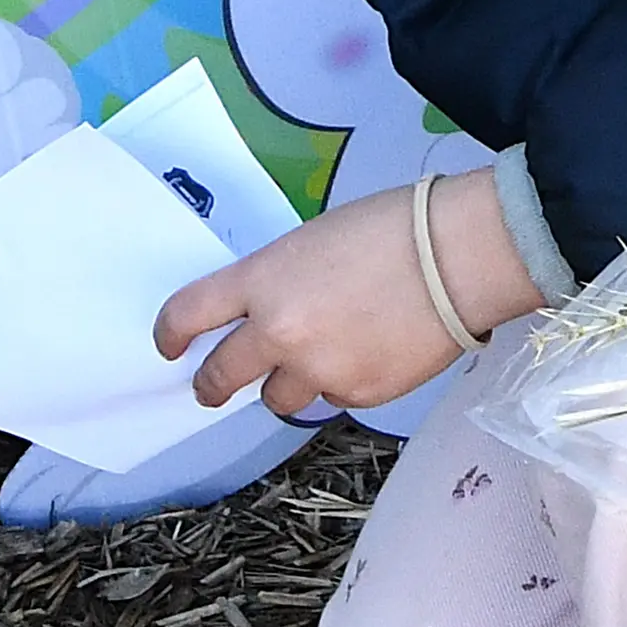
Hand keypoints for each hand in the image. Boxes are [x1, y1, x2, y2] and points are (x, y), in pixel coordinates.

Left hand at [155, 169, 545, 418]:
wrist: (457, 258)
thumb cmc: (390, 229)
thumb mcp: (311, 241)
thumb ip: (278, 281)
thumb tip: (266, 313)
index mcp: (262, 281)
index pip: (189, 314)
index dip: (170, 334)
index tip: (169, 345)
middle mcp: (280, 332)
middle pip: (221, 375)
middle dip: (212, 383)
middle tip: (213, 386)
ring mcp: (319, 369)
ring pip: (278, 398)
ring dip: (286, 382)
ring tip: (315, 358)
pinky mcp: (359, 395)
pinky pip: (332, 397)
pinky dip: (340, 381)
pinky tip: (368, 350)